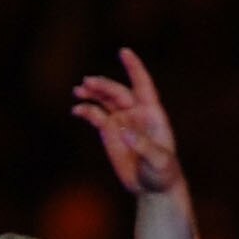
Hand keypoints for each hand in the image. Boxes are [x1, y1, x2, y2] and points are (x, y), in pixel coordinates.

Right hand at [71, 48, 181, 195]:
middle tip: (88, 83)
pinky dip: (87, 111)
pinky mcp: (110, 133)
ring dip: (93, 93)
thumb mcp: (158, 160)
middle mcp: (136, 112)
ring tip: (78, 90)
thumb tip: (123, 129)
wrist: (153, 186)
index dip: (134, 68)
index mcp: (152, 113)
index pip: (142, 84)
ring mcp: (122, 122)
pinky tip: (77, 110)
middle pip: (118, 92)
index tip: (123, 52)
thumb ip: (144, 145)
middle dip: (104, 86)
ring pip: (106, 101)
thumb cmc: (162, 171)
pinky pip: (96, 117)